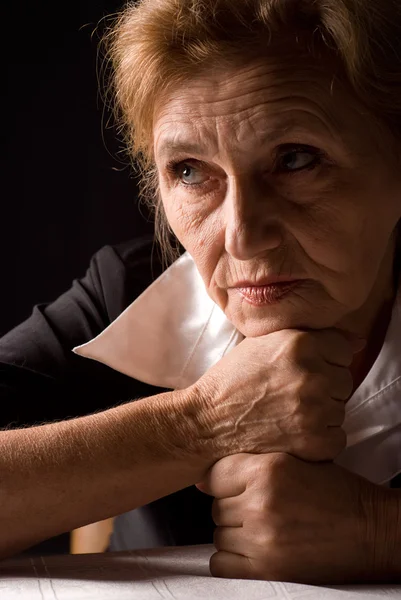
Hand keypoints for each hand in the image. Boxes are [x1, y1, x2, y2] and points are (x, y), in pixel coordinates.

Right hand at [191, 329, 363, 460]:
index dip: (324, 361)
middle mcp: (311, 373)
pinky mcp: (313, 441)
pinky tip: (293, 432)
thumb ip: (308, 336)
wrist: (207, 422)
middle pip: (345, 379)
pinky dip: (320, 439)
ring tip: (288, 413)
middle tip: (291, 394)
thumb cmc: (233, 380)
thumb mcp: (263, 343)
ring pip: (341, 408)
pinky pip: (338, 437)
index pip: (343, 348)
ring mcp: (313, 409)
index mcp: (299, 343)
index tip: (302, 371)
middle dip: (324, 387)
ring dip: (322, 413)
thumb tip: (358, 342)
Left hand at [198, 453, 390, 583]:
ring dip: (234, 533)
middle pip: (216, 505)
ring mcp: (261, 537)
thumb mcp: (297, 460)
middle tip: (260, 508)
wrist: (371, 530)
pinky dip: (231, 559)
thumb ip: (254, 462)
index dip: (224, 481)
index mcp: (268, 468)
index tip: (234, 487)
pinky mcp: (266, 569)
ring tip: (263, 528)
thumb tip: (204, 480)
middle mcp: (260, 501)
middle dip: (233, 507)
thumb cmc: (338, 492)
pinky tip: (253, 550)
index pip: (214, 474)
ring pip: (218, 533)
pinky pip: (220, 563)